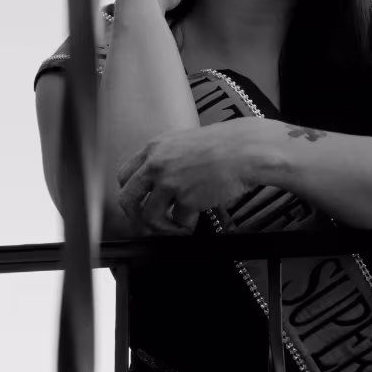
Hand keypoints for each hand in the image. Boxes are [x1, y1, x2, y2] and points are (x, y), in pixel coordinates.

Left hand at [116, 117, 274, 234]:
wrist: (246, 150)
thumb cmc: (224, 145)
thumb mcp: (185, 143)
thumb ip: (167, 159)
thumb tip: (157, 185)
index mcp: (155, 148)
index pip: (125, 176)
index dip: (130, 194)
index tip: (138, 204)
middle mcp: (156, 164)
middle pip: (127, 199)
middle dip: (135, 218)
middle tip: (146, 227)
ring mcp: (169, 182)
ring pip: (149, 217)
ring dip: (163, 227)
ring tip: (179, 226)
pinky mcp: (186, 199)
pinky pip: (179, 221)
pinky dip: (187, 225)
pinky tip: (197, 218)